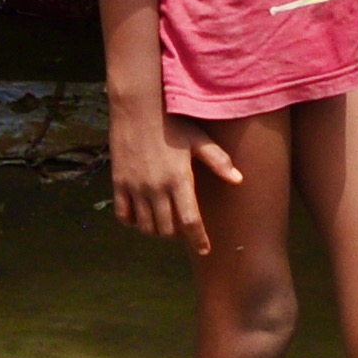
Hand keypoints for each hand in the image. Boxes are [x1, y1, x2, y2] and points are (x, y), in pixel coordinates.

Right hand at [108, 105, 242, 255]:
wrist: (136, 107)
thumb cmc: (172, 122)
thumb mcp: (198, 139)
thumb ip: (218, 161)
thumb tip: (239, 180)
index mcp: (179, 179)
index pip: (190, 221)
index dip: (198, 239)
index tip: (205, 250)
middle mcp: (156, 188)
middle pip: (167, 229)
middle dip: (177, 234)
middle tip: (183, 228)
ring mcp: (135, 188)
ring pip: (146, 226)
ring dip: (156, 230)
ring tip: (163, 222)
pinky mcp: (119, 184)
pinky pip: (124, 215)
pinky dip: (133, 221)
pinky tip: (140, 215)